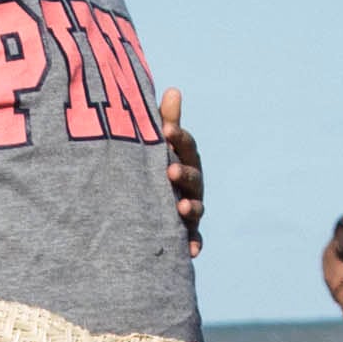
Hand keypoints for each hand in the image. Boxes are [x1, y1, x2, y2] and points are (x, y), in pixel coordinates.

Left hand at [160, 85, 200, 256]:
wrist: (147, 208)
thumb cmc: (155, 167)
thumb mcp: (159, 145)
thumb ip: (166, 121)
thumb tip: (173, 89)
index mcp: (186, 160)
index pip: (186, 146)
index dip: (178, 138)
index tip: (166, 131)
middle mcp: (192, 185)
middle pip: (193, 178)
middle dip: (183, 174)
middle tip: (169, 170)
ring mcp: (191, 209)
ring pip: (195, 208)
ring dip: (190, 208)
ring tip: (181, 208)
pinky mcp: (186, 234)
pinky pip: (193, 240)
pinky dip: (194, 245)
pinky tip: (191, 252)